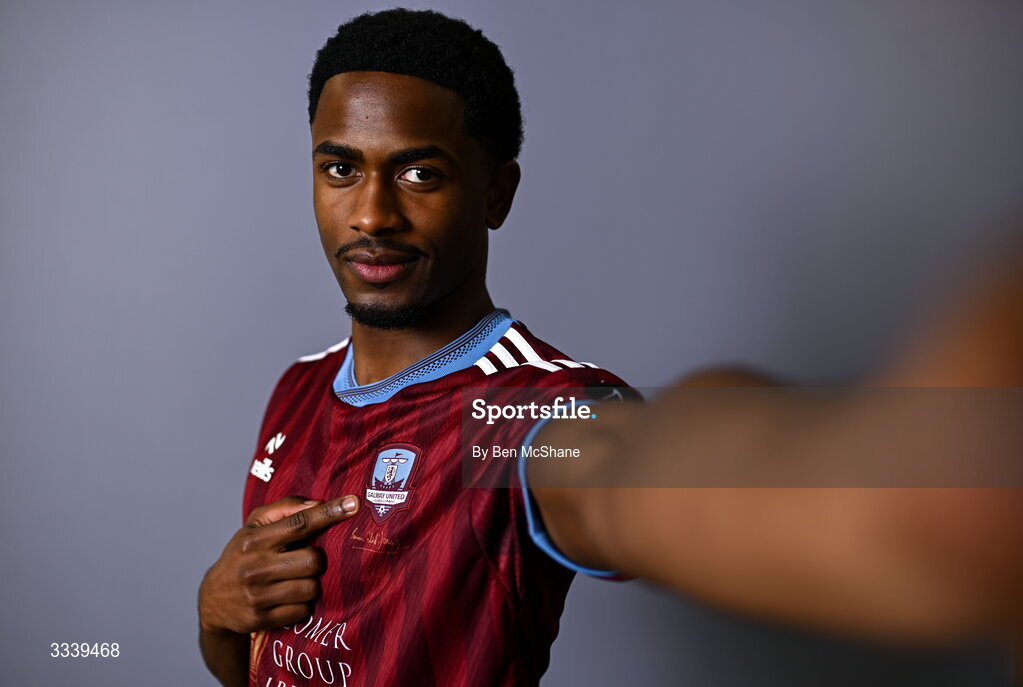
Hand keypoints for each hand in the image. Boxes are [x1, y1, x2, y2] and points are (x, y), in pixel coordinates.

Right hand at [198, 495, 359, 634]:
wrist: (212, 600)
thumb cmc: (243, 555)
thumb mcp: (254, 526)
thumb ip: (284, 509)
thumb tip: (317, 504)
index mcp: (254, 539)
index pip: (299, 523)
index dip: (329, 513)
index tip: (354, 504)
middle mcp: (254, 567)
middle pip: (313, 560)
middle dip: (317, 560)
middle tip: (305, 560)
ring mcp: (256, 596)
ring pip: (311, 588)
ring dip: (311, 583)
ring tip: (295, 579)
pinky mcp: (260, 619)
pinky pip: (303, 610)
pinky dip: (302, 603)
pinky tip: (288, 597)